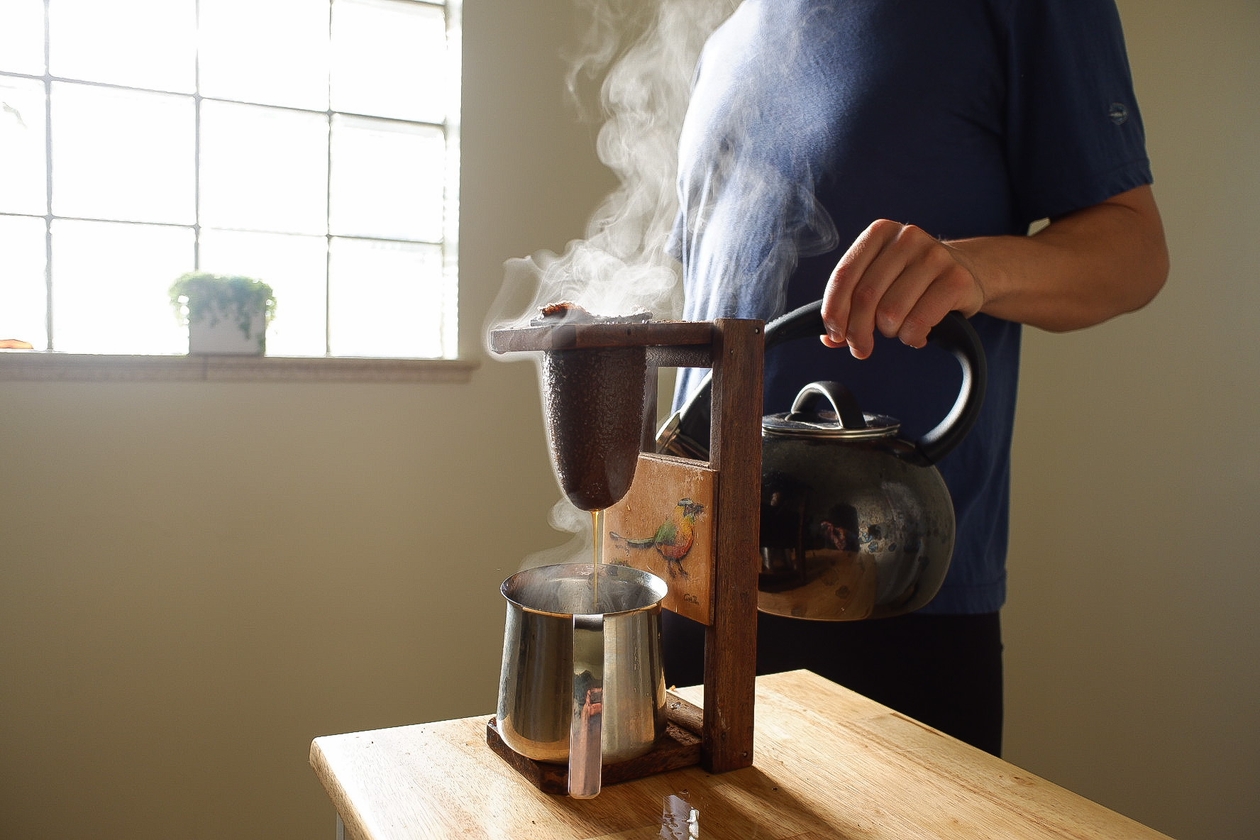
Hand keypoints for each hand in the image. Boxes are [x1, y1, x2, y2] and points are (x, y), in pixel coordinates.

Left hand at [820, 220, 985, 358]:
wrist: (967, 272)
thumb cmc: (913, 281)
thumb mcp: (880, 281)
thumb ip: (851, 305)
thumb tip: (829, 338)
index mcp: (879, 233)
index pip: (844, 275)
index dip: (834, 311)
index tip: (835, 335)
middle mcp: (907, 238)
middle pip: (865, 296)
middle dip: (857, 331)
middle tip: (861, 348)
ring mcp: (935, 256)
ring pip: (890, 313)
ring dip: (890, 333)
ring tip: (899, 330)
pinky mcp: (957, 280)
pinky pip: (918, 323)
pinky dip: (912, 338)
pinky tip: (917, 334)